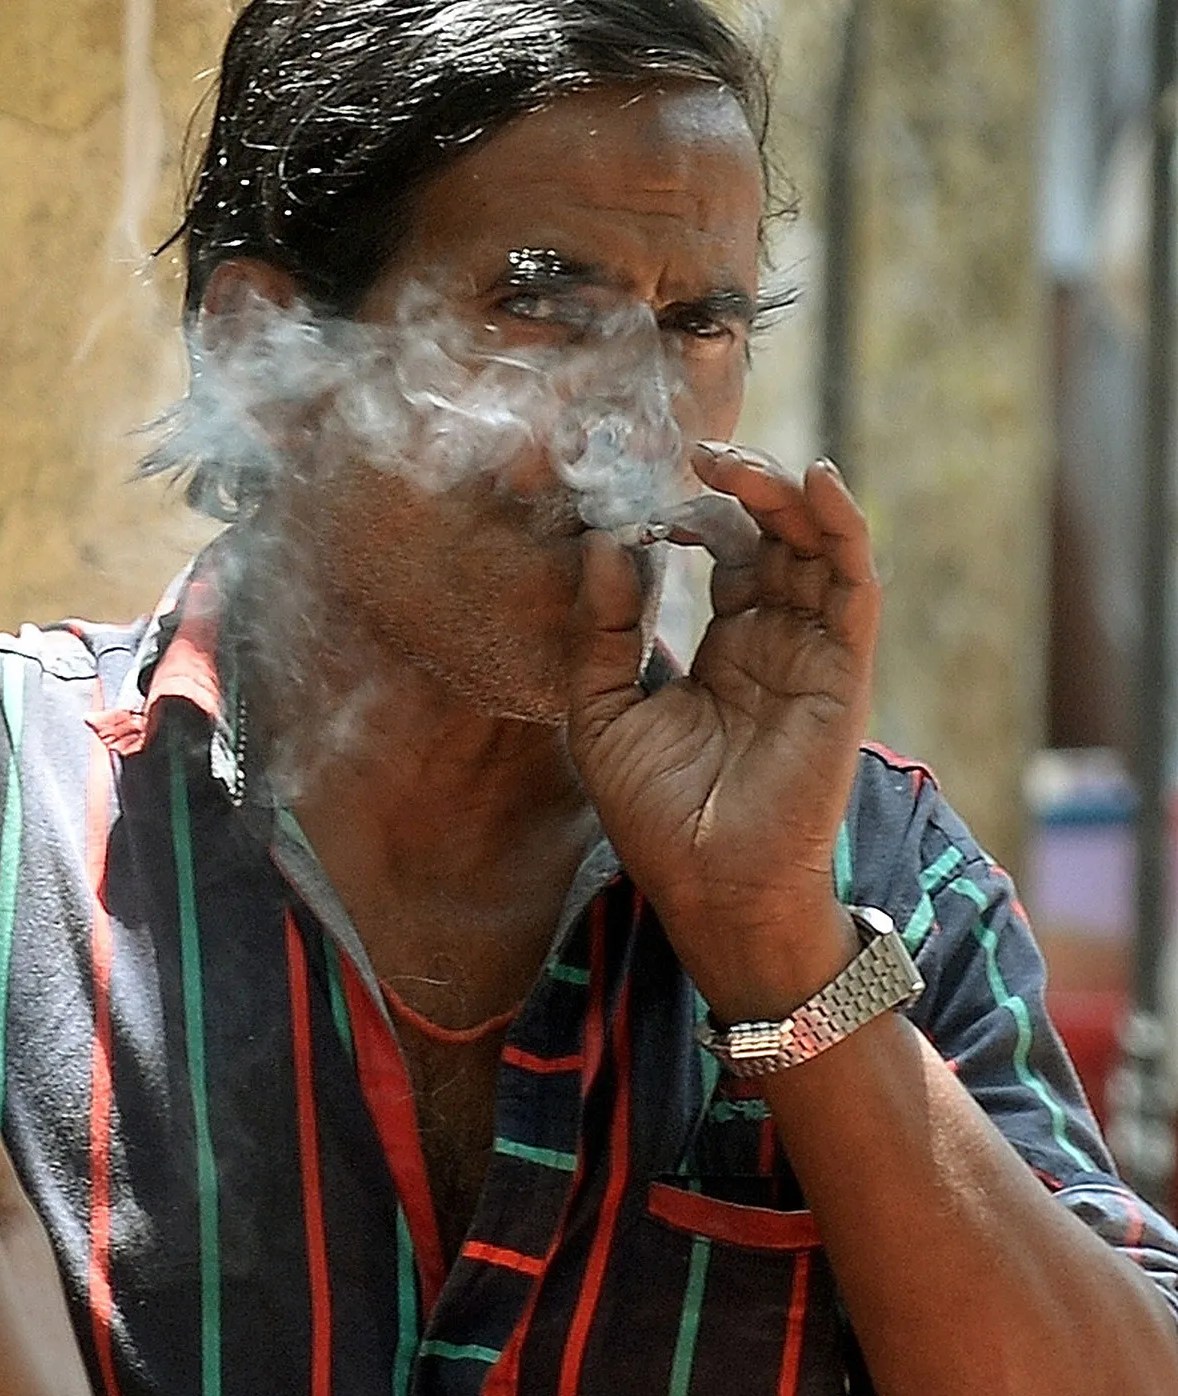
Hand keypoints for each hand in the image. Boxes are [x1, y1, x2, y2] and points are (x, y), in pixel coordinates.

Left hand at [566, 444, 877, 1019]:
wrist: (710, 886)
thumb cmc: (655, 814)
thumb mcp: (601, 709)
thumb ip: (602, 627)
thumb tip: (605, 541)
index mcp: (722, 651)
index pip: (718, 555)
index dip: (688, 512)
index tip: (643, 484)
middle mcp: (773, 642)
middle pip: (770, 538)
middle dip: (739, 488)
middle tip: (694, 451)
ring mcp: (811, 653)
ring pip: (811, 548)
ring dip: (780, 493)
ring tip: (733, 459)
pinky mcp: (842, 669)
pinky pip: (851, 585)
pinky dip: (840, 528)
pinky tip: (815, 482)